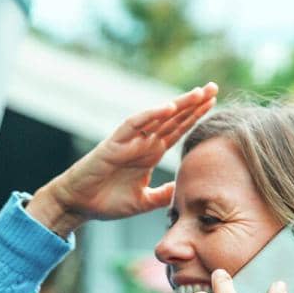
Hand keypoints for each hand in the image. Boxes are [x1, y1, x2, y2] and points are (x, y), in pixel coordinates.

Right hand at [27, 83, 217, 235]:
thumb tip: (185, 191)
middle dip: (194, 103)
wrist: (79, 205)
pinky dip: (150, 115)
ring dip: (178, 104)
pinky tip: (168, 108)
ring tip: (198, 93)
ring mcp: (130, 141)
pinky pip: (134, 124)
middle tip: (213, 87)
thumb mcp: (144, 201)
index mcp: (151, 153)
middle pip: (173, 118)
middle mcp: (143, 143)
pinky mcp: (114, 143)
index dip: (196, 116)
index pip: (178, 130)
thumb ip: (164, 194)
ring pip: (157, 117)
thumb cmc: (107, 202)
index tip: (214, 103)